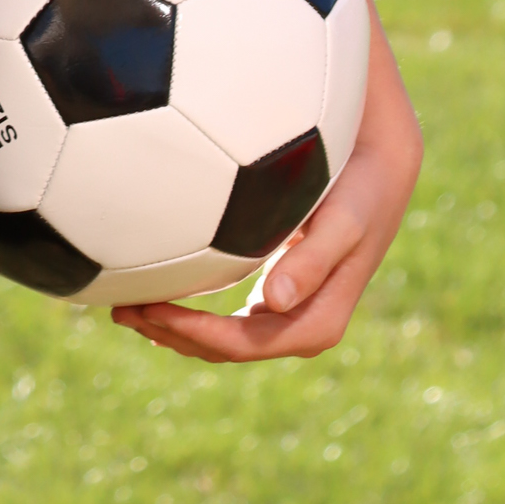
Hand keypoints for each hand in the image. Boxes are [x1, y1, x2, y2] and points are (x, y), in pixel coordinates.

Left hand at [111, 26, 421, 361]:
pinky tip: (154, 284)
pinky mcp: (276, 275)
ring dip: (178, 326)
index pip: (255, 342)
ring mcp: (289, 298)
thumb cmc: (360, 181)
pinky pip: (229, 306)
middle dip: (179, 335)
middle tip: (123, 311)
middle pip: (234, 345)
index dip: (205, 336)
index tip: (155, 310)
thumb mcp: (344, 215)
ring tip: (124, 306)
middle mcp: (301, 314)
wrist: (381, 158)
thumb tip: (276, 299)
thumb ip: (315, 256)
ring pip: (227, 331)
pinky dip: (192, 305)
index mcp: (321, 314)